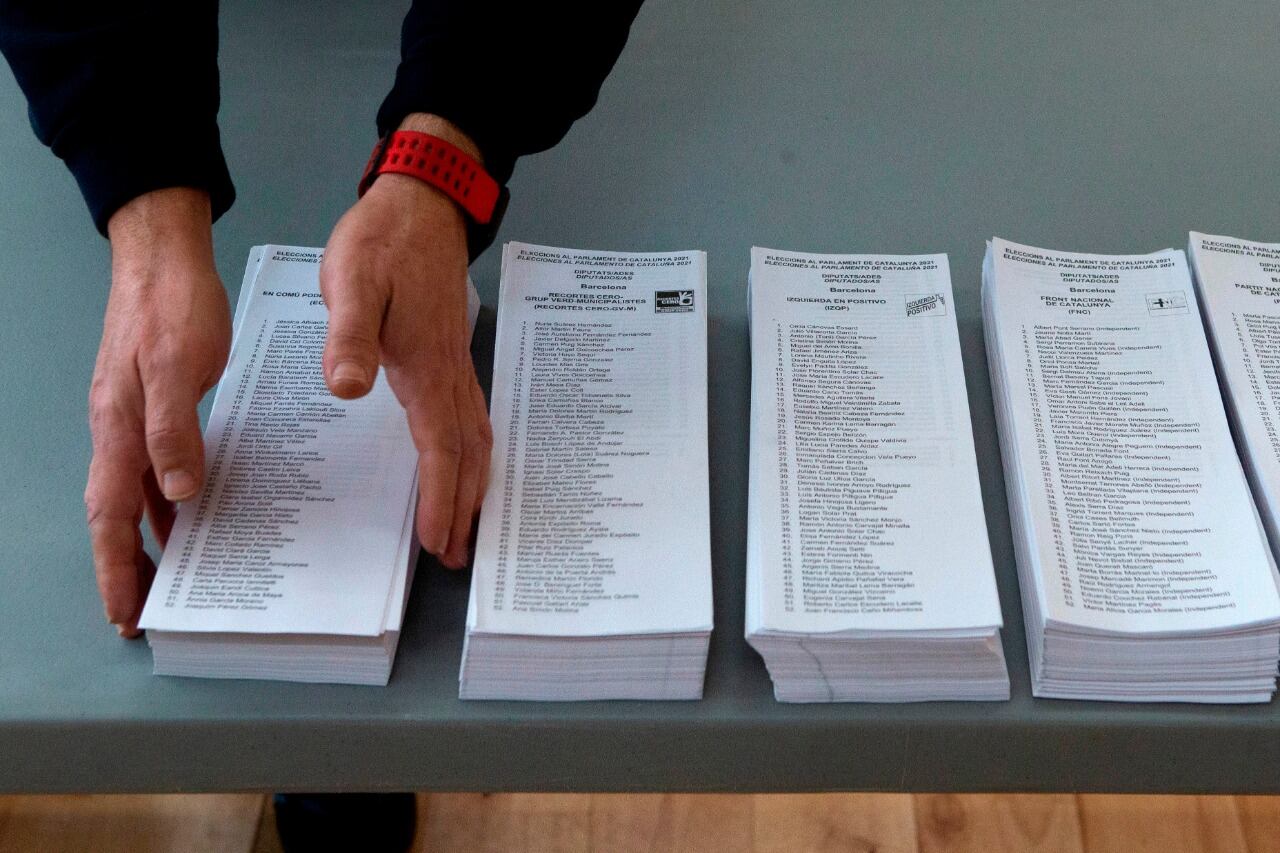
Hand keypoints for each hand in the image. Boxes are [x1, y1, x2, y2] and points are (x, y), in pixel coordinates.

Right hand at [87, 188, 229, 636]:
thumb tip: (178, 494)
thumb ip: (173, 431)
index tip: (126, 610)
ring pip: (136, 494)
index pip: (111, 516)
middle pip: (117, 515)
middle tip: (145, 611)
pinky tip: (195, 510)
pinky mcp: (155, 403)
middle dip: (127, 565)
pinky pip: (157, 466)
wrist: (164, 257)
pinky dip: (171, 497)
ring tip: (173, 576)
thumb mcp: (177, 367)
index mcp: (118, 428)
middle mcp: (119, 430)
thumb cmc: (171, 307)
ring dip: (151, 537)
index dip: (117, 565)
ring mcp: (133, 417)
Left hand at [319, 116, 492, 568]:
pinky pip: (472, 419)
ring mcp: (457, 365)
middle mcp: (450, 373)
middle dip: (461, 507)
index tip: (434, 541)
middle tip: (454, 555)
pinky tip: (463, 463)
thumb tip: (348, 389)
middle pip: (466, 454)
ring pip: (475, 439)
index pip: (439, 446)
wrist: (422, 204)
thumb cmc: (381, 243)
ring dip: (472, 486)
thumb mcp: (352, 282)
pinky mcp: (451, 355)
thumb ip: (349, 335)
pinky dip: (472, 455)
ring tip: (464, 526)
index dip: (438, 496)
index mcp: (426, 366)